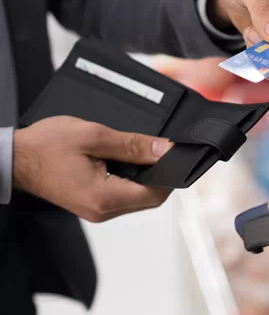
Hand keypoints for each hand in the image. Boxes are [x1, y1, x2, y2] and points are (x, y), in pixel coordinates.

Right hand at [13, 116, 173, 222]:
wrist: (16, 158)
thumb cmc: (46, 147)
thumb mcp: (95, 136)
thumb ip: (133, 145)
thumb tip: (164, 150)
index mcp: (104, 197)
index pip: (156, 194)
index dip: (170, 173)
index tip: (173, 154)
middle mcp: (103, 210)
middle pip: (150, 198)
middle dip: (159, 175)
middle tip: (157, 149)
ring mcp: (98, 210)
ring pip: (138, 197)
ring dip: (145, 177)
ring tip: (138, 153)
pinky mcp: (93, 204)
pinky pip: (123, 195)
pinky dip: (131, 179)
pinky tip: (125, 161)